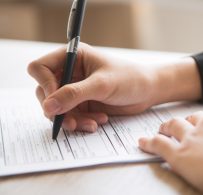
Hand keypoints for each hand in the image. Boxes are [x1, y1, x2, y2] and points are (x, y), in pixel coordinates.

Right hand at [28, 43, 200, 131]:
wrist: (148, 91)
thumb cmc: (130, 79)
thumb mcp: (102, 85)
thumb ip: (74, 94)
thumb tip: (47, 106)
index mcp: (72, 57)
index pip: (40, 68)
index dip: (44, 85)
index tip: (56, 101)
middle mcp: (70, 72)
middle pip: (45, 92)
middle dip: (58, 109)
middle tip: (70, 121)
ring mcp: (75, 89)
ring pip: (57, 108)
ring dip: (71, 119)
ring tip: (92, 123)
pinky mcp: (83, 103)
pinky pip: (71, 116)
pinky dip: (81, 122)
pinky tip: (98, 121)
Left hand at [139, 108, 202, 194]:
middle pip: (191, 118)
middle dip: (184, 122)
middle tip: (179, 126)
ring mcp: (193, 137)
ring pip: (173, 126)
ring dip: (165, 128)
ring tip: (160, 130)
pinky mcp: (180, 154)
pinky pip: (159, 145)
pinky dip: (148, 143)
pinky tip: (142, 143)